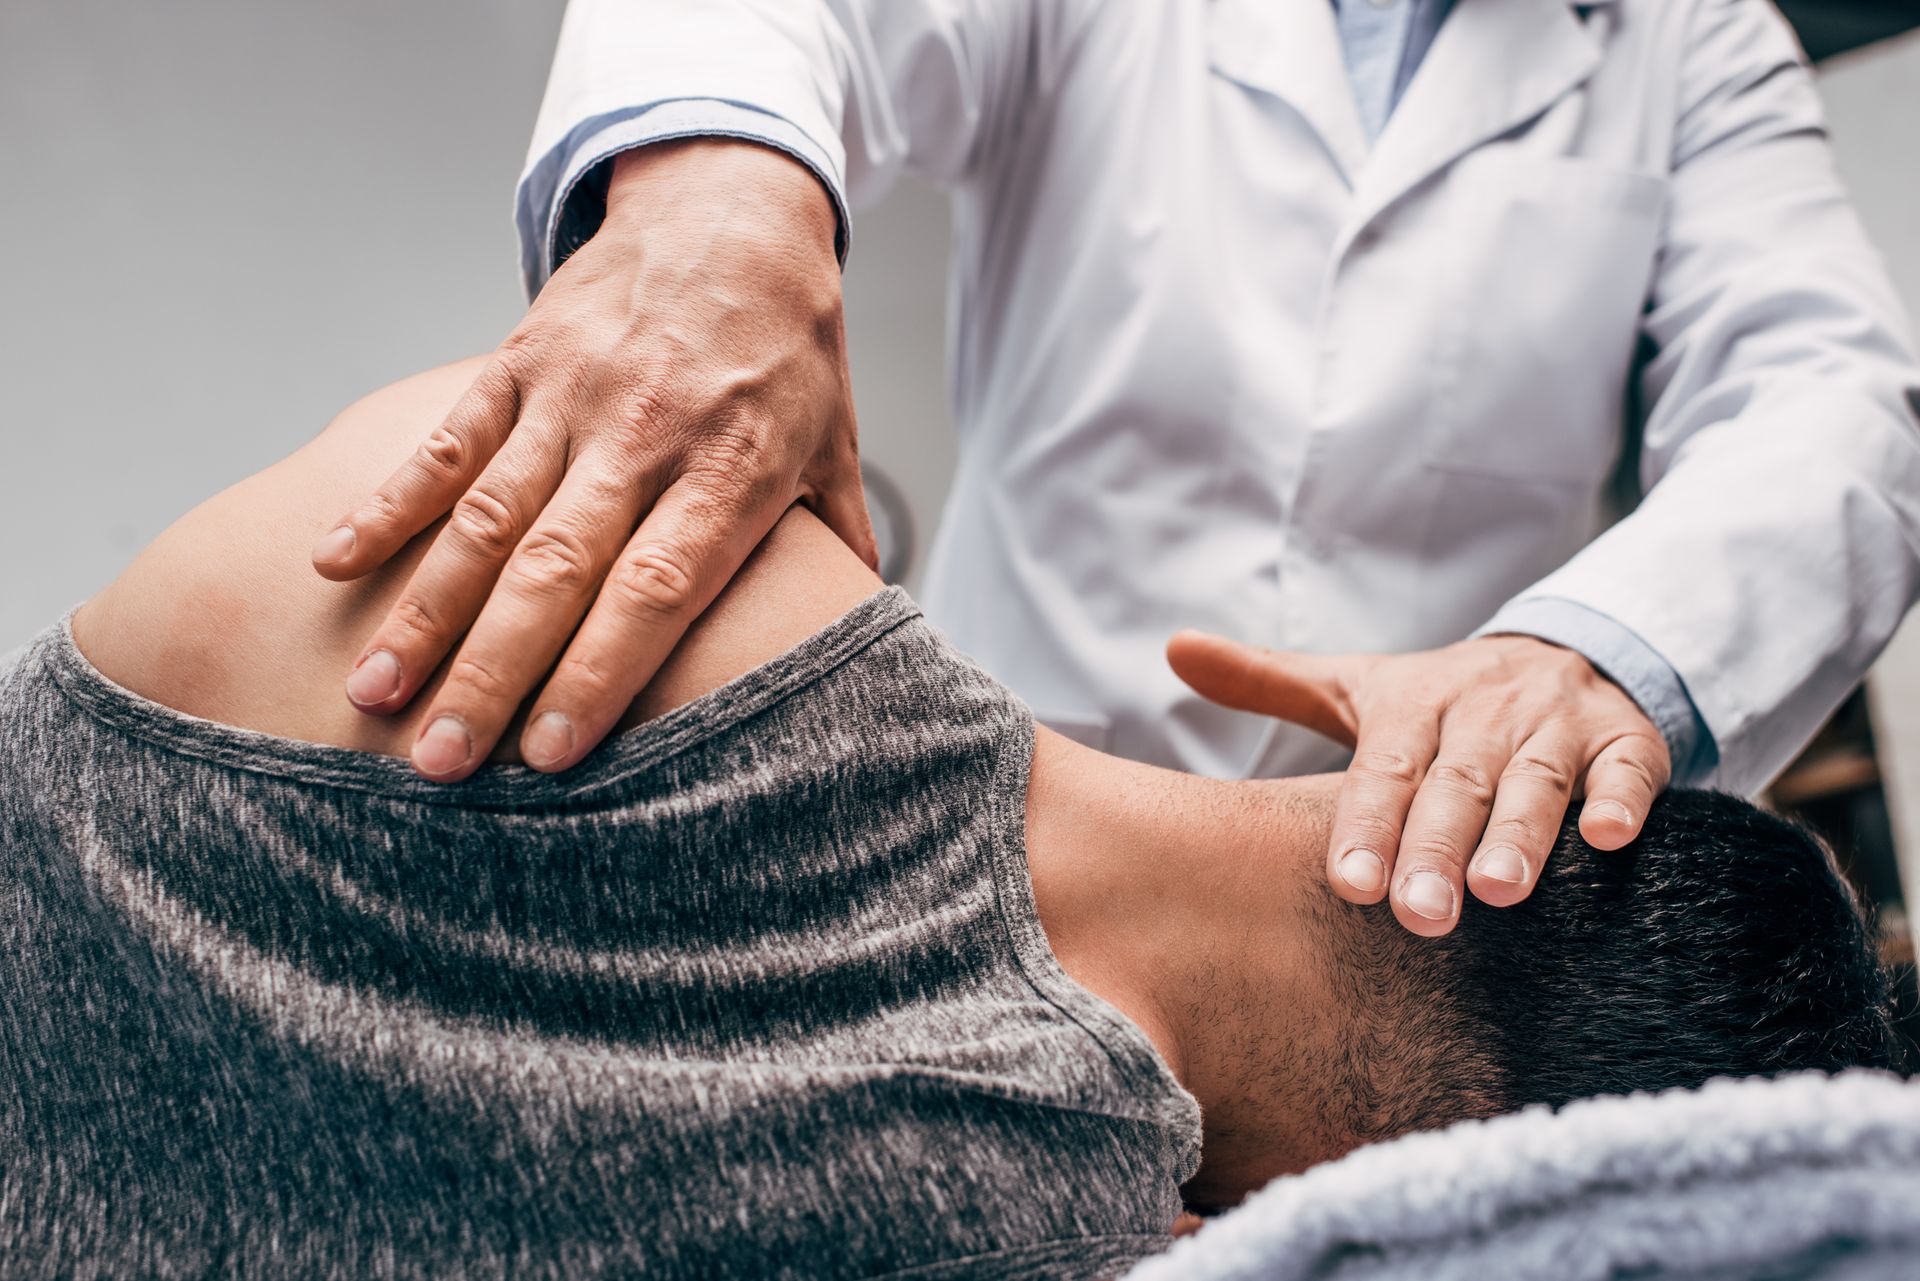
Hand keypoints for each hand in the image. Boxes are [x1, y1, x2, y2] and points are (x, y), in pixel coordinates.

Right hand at [311, 140, 873, 780]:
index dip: (598, 673)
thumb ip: (835, 543)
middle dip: (492, 674)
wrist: (733, 208)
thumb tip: (865, 643)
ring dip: (425, 613)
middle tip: (436, 762)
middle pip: (557, 570)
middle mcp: (646, 436)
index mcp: (732, 469)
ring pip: (486, 517)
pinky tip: (336, 563)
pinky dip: (389, 501)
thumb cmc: (789, 345)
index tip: (549, 755)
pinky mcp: (519, 361)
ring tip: (372, 695)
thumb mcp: (832, 443)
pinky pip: (447, 441)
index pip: (657, 589)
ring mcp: (573, 395)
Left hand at [1167, 632, 1671, 935]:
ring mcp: (1558, 722)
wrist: (1567, 653)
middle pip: (1455, 783)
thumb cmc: (1443, 704)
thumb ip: (1269, 681)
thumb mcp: (1359, 687)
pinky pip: (1628, 769)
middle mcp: (1484, 711)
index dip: (1366, 825)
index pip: (1383, 769)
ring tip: (1500, 890)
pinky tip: (1609, 840)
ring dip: (1520, 834)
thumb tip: (1173, 647)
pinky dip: (1623, 800)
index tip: (1350, 885)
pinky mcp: (1627, 738)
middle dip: (1436, 848)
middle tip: (1419, 917)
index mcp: (1414, 703)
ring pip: (1536, 781)